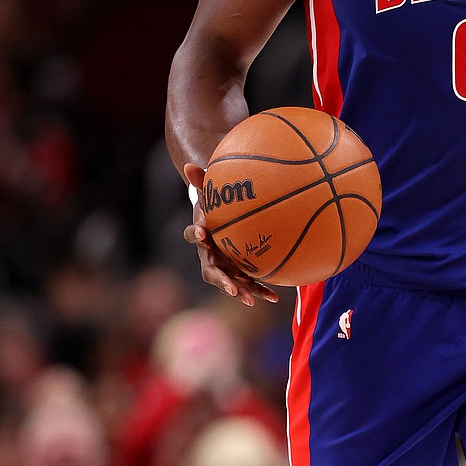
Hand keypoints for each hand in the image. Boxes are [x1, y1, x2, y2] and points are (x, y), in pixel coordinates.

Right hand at [182, 162, 278, 306]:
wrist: (219, 219)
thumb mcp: (208, 191)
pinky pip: (249, 283)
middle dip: (221, 281)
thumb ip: (201, 180)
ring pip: (231, 283)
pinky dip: (260, 290)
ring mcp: (225, 266)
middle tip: (231, 289)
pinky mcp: (238, 272)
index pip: (193, 235)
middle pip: (211, 271)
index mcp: (202, 235)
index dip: (195, 235)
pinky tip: (275, 298)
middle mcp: (210, 255)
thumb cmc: (214, 202)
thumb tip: (189, 164)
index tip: (202, 233)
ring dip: (242, 291)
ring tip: (252, 300)